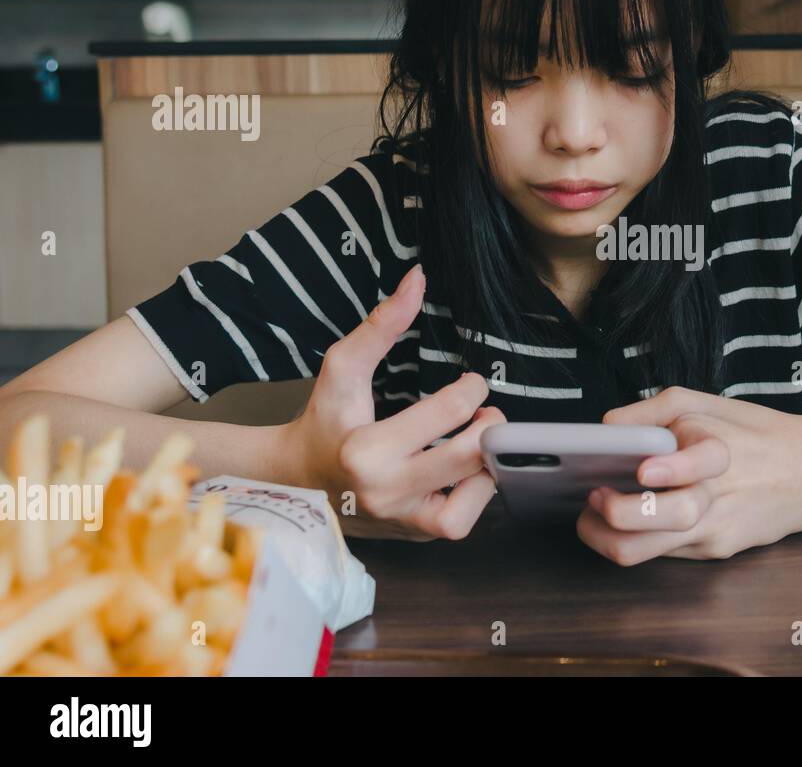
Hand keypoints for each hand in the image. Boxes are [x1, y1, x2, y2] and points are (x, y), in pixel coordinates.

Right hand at [284, 263, 502, 539]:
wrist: (298, 481)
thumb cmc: (324, 420)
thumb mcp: (343, 368)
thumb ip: (382, 324)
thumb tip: (418, 278)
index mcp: (366, 452)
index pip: (448, 415)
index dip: (472, 390)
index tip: (471, 384)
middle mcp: (386, 493)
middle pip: (470, 458)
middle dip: (490, 427)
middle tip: (486, 412)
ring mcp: (402, 522)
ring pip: (474, 498)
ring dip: (486, 466)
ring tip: (476, 443)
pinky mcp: (415, 536)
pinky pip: (462, 520)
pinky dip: (473, 493)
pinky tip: (463, 472)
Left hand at [579, 387, 801, 564]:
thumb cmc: (753, 434)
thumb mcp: (706, 403)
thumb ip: (653, 409)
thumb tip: (607, 425)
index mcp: (721, 451)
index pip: (701, 462)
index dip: (671, 468)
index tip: (643, 470)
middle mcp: (720, 495)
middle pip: (669, 517)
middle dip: (621, 514)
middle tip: (594, 497)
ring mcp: (718, 529)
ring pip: (653, 551)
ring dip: (609, 540)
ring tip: (590, 519)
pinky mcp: (717, 551)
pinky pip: (665, 553)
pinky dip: (636, 540)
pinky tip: (622, 523)